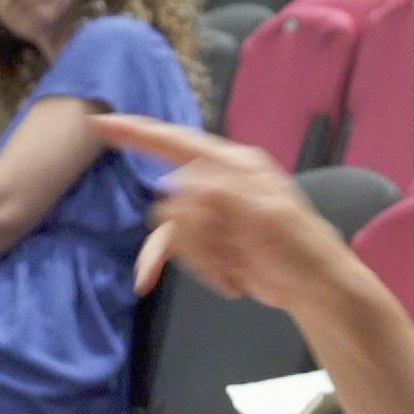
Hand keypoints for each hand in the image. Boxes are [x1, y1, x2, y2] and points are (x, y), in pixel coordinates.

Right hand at [102, 114, 354, 313]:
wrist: (313, 288)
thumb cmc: (300, 246)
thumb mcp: (269, 215)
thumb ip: (223, 193)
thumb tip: (181, 187)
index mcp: (234, 166)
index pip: (177, 142)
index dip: (137, 133)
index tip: (101, 124)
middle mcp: (217, 183)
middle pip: (171, 201)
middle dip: (195, 237)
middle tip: (233, 254)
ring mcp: (211, 214)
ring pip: (170, 229)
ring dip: (197, 257)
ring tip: (233, 271)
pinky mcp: (206, 241)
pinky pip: (168, 248)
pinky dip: (163, 264)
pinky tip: (146, 282)